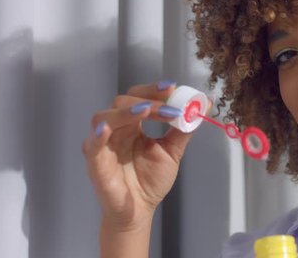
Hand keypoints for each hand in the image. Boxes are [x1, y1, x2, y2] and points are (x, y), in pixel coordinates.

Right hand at [82, 81, 205, 230]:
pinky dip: (98, 135)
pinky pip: (92, 145)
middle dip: (146, 100)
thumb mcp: (172, 151)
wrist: (140, 210)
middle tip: (168, 107)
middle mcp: (116, 130)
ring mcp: (103, 145)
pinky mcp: (95, 163)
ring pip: (104, 117)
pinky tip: (108, 130)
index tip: (173, 88)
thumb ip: (185, 128)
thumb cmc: (151, 180)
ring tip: (145, 111)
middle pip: (122, 102)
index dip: (153, 90)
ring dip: (125, 112)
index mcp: (132, 124)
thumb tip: (205, 104)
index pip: (138, 97)